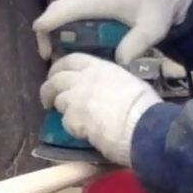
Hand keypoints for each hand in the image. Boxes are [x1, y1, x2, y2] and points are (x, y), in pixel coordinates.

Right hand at [33, 0, 192, 64]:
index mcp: (93, 0)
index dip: (44, 33)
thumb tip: (118, 64)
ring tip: (66, 61)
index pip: (56, 12)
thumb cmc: (156, 6)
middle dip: (48, 38)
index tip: (47, 57)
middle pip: (54, 14)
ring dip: (57, 36)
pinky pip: (71, 16)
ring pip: (61, 15)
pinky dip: (67, 32)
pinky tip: (79, 51)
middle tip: (56, 65)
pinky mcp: (92, 3)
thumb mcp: (152, 28)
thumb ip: (136, 44)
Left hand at [39, 53, 161, 165]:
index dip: (60, 67)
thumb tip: (108, 89)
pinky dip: (72, 127)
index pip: (71, 60)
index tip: (56, 75)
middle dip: (48, 89)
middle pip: (56, 80)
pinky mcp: (73, 119)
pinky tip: (83, 133)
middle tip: (48, 100)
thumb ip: (111, 81)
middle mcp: (83, 79)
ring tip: (71, 119)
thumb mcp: (130, 82)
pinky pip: (66, 122)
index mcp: (99, 67)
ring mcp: (75, 98)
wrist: (141, 125)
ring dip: (62, 110)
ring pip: (58, 101)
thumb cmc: (144, 104)